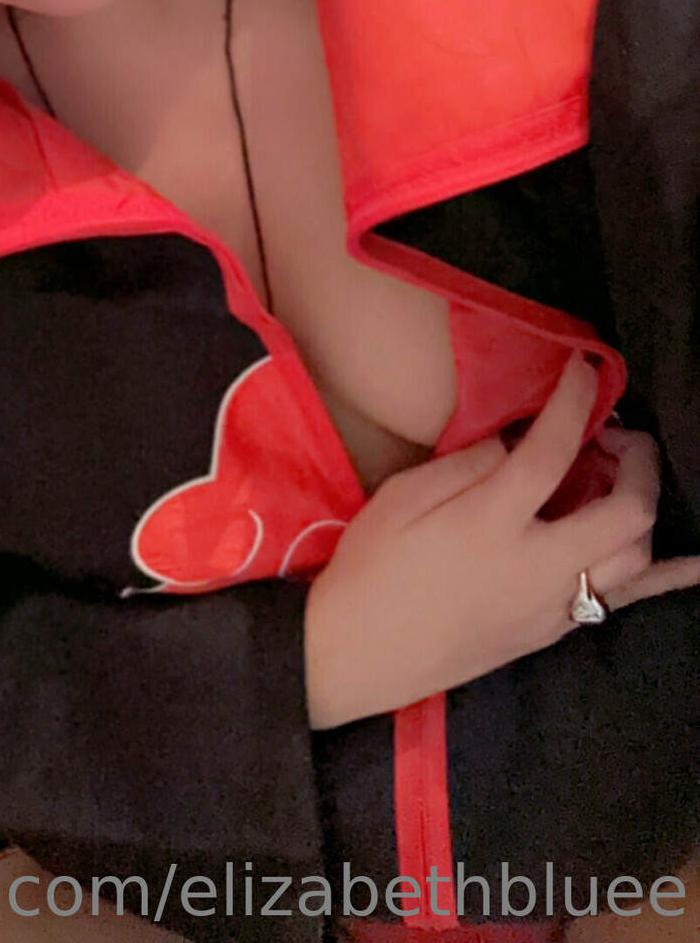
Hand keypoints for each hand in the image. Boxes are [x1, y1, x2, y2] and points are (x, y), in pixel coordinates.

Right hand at [303, 352, 699, 729]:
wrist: (358, 656)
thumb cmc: (371, 568)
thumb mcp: (402, 497)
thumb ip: (467, 463)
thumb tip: (516, 442)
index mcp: (490, 525)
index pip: (552, 452)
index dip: (575, 402)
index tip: (586, 368)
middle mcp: (536, 568)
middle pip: (624, 512)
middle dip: (637, 461)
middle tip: (614, 433)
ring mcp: (552, 607)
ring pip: (635, 558)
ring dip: (640, 506)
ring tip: (615, 476)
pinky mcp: (552, 632)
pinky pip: (622, 599)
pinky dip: (661, 575)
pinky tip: (696, 564)